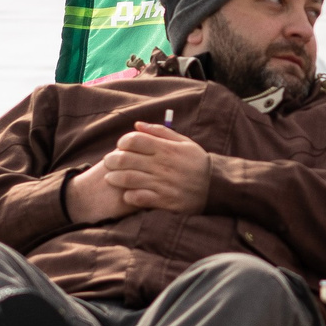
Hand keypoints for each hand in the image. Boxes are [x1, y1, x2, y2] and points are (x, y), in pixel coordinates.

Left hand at [67, 122, 208, 220]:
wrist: (216, 187)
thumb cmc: (197, 162)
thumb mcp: (183, 142)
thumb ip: (160, 132)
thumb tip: (137, 124)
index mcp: (167, 149)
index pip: (136, 140)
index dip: (123, 141)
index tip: (121, 146)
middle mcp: (162, 165)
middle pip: (127, 159)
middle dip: (113, 160)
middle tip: (109, 162)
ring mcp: (162, 184)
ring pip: (129, 179)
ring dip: (115, 178)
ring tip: (111, 178)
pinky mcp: (164, 201)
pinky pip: (139, 198)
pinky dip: (129, 195)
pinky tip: (127, 194)